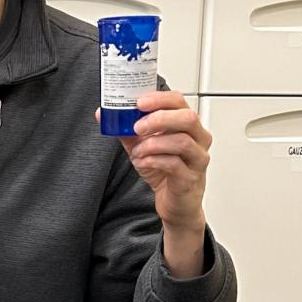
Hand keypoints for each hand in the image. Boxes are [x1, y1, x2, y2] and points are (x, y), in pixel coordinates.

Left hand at [107, 90, 211, 275]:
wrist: (175, 203)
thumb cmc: (165, 172)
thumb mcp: (143, 146)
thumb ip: (127, 130)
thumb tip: (103, 115)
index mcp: (187, 125)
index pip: (179, 101)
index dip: (159, 98)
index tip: (139, 102)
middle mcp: (198, 139)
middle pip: (187, 118)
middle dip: (159, 119)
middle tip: (138, 126)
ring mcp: (197, 159)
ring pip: (182, 142)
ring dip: (154, 144)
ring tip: (138, 151)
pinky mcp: (191, 178)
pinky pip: (174, 164)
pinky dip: (154, 161)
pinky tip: (142, 162)